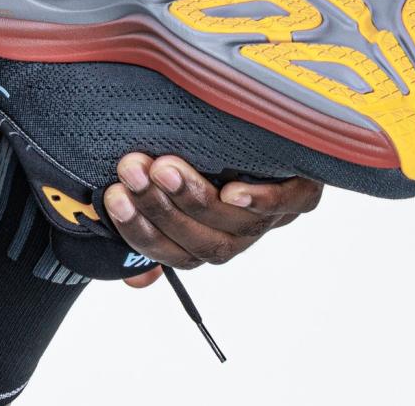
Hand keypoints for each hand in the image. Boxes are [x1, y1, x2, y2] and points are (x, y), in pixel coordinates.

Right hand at [104, 152, 321, 283]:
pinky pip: (289, 204)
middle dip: (161, 208)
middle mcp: (239, 234)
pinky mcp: (303, 190)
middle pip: (203, 241)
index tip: (112, 197)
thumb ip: (153, 224)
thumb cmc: (216, 160)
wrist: (276, 132)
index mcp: (208, 239)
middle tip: (131, 170)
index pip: (173, 252)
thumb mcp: (174, 189)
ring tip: (165, 168)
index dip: (140, 231)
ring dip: (196, 199)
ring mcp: (272, 216)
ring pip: (235, 223)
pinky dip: (261, 202)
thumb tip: (136, 282)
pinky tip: (233, 192)